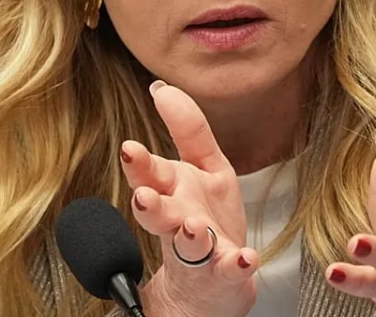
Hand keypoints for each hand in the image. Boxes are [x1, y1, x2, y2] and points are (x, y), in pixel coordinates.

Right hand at [119, 80, 257, 316]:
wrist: (209, 287)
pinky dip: (236, 265)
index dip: (140, 163)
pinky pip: (229, 270)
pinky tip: (244, 258)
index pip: (150, 174)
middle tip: (143, 198)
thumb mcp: (201, 166)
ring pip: (189, 245)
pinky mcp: (223, 275)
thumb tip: (162, 87)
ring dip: (190, 237)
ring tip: (193, 228)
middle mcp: (179, 221)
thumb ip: (186, 127)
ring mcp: (199, 252)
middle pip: (159, 212)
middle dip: (150, 206)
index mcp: (170, 192)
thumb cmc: (204, 217)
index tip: (130, 149)